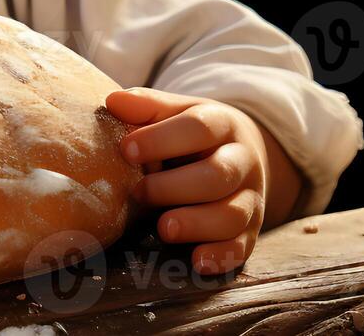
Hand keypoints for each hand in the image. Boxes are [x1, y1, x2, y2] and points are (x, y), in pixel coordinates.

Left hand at [106, 87, 274, 275]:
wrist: (242, 151)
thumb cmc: (192, 133)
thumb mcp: (175, 111)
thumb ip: (147, 106)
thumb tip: (113, 103)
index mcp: (222, 125)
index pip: (198, 128)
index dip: (162, 139)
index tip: (126, 150)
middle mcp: (242, 162)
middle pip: (218, 175)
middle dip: (176, 187)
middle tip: (139, 193)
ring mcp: (250, 198)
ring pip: (233, 214)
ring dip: (197, 223)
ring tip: (163, 228)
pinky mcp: (251, 230)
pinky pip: (242, 246)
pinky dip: (222, 255)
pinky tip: (197, 260)